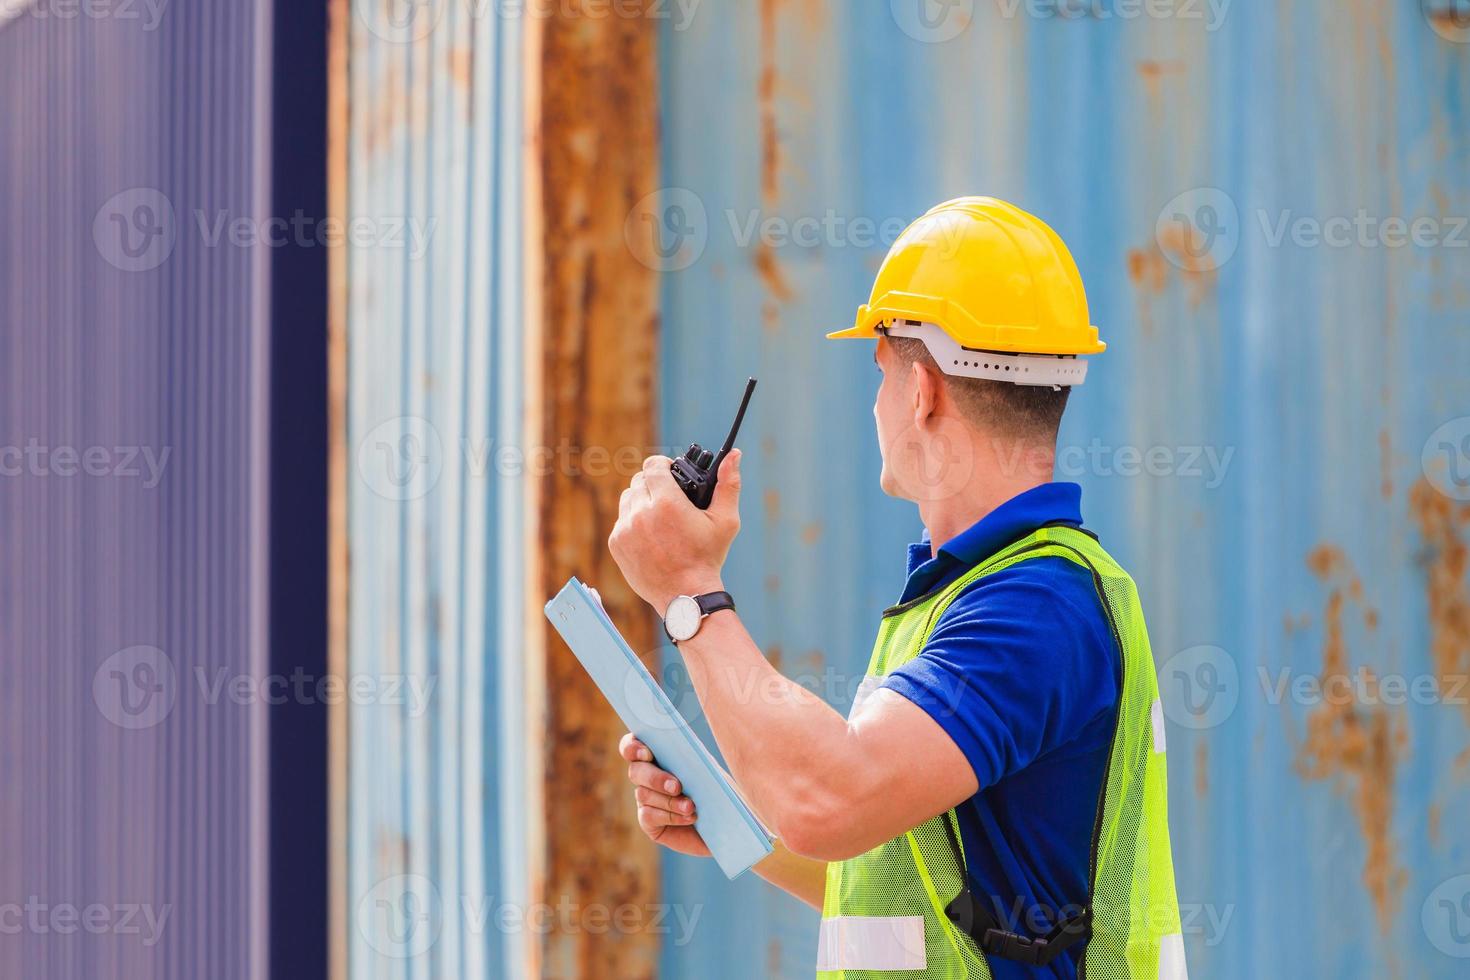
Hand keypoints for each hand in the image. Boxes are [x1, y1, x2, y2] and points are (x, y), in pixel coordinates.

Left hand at [608, 451, 741, 612]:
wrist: (686, 596)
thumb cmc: (708, 558)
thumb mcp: (725, 521)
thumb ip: (728, 484)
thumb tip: (734, 454)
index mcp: (667, 503)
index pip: (653, 465)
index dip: (662, 466)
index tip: (670, 474)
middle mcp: (641, 513)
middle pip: (640, 481)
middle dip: (654, 485)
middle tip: (669, 499)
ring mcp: (626, 529)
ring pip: (628, 499)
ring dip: (641, 501)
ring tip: (659, 516)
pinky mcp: (617, 543)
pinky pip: (622, 520)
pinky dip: (633, 522)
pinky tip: (650, 534)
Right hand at [619, 733, 709, 858]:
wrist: (724, 820)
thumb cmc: (716, 788)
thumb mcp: (708, 771)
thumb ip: (693, 759)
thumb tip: (688, 752)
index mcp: (657, 755)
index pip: (631, 746)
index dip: (632, 747)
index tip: (646, 753)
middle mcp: (646, 775)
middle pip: (635, 771)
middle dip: (656, 778)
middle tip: (677, 786)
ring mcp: (645, 799)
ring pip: (644, 794)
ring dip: (669, 801)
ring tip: (691, 806)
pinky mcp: (648, 821)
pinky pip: (649, 816)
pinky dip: (670, 816)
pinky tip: (688, 817)